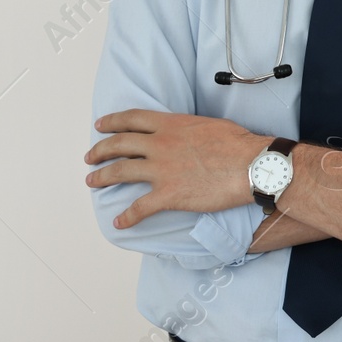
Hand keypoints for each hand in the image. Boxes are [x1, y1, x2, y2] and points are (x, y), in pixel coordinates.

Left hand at [85, 110, 265, 227]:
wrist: (251, 166)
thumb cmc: (238, 144)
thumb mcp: (208, 124)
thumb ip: (187, 129)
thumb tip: (184, 135)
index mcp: (170, 125)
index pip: (132, 119)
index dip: (112, 122)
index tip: (100, 126)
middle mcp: (160, 145)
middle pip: (118, 144)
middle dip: (100, 150)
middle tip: (90, 157)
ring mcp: (161, 170)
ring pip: (120, 172)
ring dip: (102, 177)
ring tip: (92, 182)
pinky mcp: (168, 195)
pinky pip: (139, 208)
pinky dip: (126, 216)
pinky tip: (119, 222)